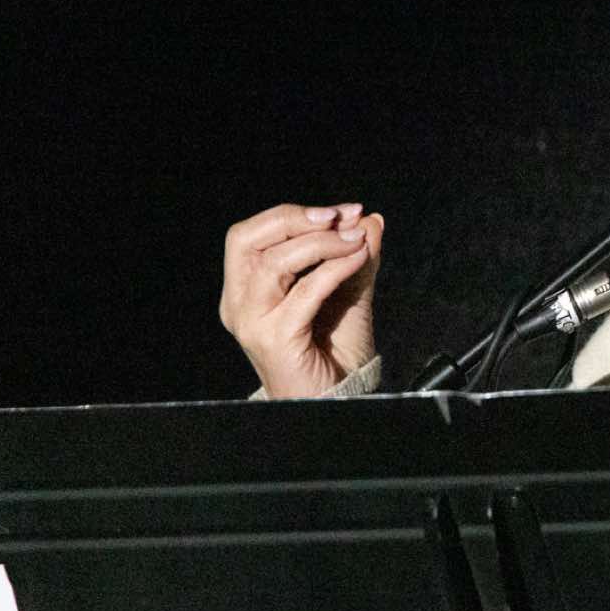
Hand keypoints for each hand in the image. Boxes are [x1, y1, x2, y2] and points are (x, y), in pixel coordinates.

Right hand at [220, 201, 383, 397]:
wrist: (338, 399)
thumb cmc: (334, 352)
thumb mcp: (348, 292)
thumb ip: (354, 256)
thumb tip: (370, 219)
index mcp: (246, 289)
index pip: (252, 235)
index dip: (294, 214)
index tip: (343, 211)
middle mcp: (239, 304)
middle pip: (246, 239)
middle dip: (296, 218)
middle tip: (341, 218)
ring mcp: (253, 323)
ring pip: (275, 262)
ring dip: (321, 243)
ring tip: (356, 240)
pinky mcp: (275, 339)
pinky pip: (306, 291)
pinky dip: (335, 268)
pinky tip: (359, 258)